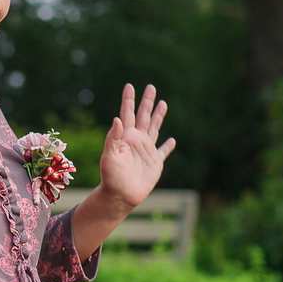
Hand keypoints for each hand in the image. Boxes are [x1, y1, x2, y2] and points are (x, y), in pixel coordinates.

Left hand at [98, 83, 175, 209]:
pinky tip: (172, 140)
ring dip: (159, 116)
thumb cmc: (111, 177)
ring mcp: (146, 151)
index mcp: (125, 137)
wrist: (120, 196)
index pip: (127, 114)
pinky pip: (163, 152)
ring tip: (163, 103)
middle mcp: (136, 140)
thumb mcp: (109, 155)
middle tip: (151, 86)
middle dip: (147, 102)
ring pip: (155, 128)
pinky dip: (168, 146)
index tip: (129, 85)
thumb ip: (113, 137)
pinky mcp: (155, 163)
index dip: (128, 100)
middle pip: (144, 116)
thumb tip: (117, 118)